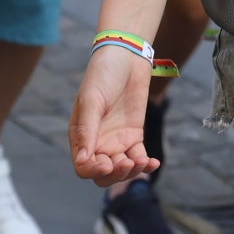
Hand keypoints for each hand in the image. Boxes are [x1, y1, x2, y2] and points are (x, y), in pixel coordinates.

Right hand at [69, 43, 158, 184]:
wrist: (126, 58)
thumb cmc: (102, 75)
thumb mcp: (91, 100)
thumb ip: (87, 130)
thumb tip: (83, 160)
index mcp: (81, 137)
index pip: (84, 166)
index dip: (93, 171)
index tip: (107, 165)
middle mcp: (97, 143)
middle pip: (103, 174)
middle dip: (114, 175)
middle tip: (125, 164)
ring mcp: (116, 141)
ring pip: (121, 169)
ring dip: (130, 171)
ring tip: (141, 162)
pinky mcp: (133, 136)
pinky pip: (138, 157)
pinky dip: (145, 164)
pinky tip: (152, 163)